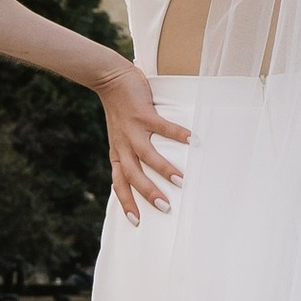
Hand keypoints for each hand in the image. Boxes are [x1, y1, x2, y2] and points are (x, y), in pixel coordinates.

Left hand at [98, 59, 189, 223]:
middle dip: (148, 192)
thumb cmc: (119, 111)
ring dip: (163, 168)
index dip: (127, 202)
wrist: (109, 79)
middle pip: (133, 174)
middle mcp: (123, 145)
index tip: (136, 222)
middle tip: (165, 207)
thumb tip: (144, 174)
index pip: (120, 183)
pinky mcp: (143, 114)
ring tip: (180, 181)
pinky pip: (162, 127)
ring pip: (146, 155)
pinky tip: (192, 140)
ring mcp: (133, 130)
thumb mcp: (119, 137)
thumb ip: (128, 154)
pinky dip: (177, 134)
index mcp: (118, 153)